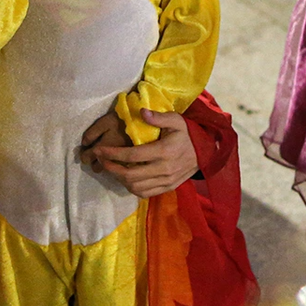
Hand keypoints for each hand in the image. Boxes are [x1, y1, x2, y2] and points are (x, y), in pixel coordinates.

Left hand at [81, 108, 197, 197]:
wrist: (206, 152)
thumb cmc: (188, 134)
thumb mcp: (176, 120)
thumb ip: (159, 117)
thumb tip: (141, 112)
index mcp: (164, 151)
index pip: (132, 156)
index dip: (112, 154)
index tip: (98, 150)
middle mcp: (164, 169)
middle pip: (130, 175)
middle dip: (111, 168)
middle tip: (100, 159)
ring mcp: (166, 181)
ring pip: (135, 187)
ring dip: (119, 179)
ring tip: (111, 168)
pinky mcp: (168, 188)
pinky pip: (144, 193)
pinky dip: (131, 187)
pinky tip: (126, 178)